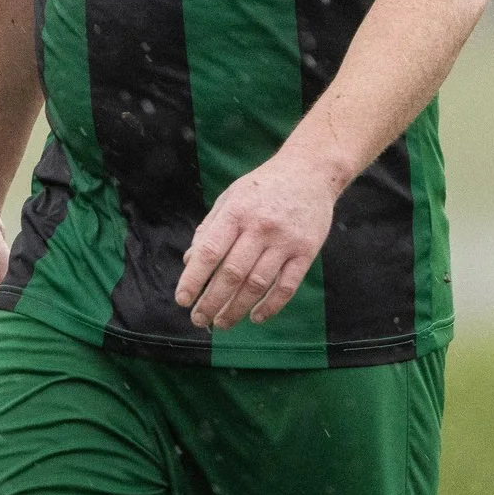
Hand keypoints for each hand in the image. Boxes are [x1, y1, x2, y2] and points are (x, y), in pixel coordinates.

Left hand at [175, 151, 344, 329]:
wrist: (311, 171)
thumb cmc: (264, 186)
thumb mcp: (232, 197)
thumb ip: (210, 228)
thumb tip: (189, 260)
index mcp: (237, 212)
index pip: (210, 252)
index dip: (194, 279)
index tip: (183, 300)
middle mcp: (260, 227)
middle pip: (232, 273)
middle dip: (212, 302)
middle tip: (199, 320)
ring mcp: (285, 241)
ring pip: (257, 284)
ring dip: (236, 309)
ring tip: (222, 323)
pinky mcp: (306, 251)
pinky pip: (287, 286)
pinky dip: (271, 307)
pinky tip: (255, 317)